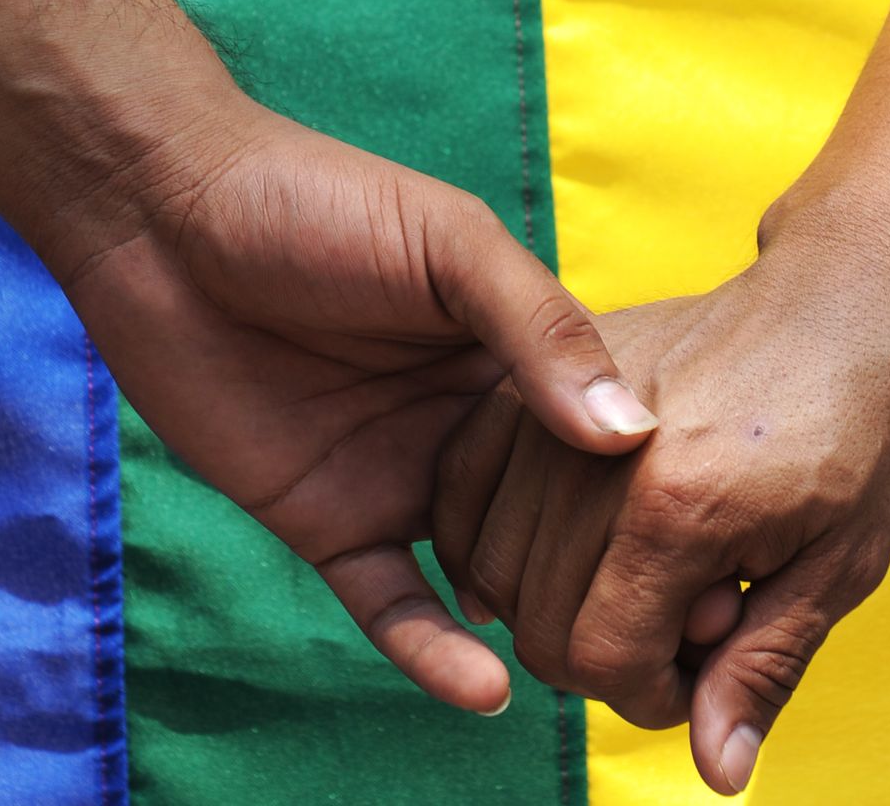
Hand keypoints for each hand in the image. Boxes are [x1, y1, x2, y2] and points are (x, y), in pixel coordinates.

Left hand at [44, 86, 659, 715]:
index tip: (725, 548)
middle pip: (552, 522)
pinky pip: (388, 601)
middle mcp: (465, 428)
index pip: (600, 437)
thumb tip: (631, 436)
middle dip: (610, 580)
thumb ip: (540, 330)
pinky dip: (432, 652)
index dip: (655, 491)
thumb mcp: (450, 245)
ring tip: (601, 682)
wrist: (165, 216)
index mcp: (509, 354)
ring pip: (482, 574)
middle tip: (685, 644)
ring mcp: (398, 479)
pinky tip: (488, 689)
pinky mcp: (326, 520)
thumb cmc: (315, 200)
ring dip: (533, 626)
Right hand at [432, 192, 889, 790]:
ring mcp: (560, 405)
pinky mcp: (545, 376)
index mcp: (679, 506)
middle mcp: (598, 457)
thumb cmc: (867, 422)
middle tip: (679, 630)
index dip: (647, 696)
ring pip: (491, 561)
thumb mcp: (845, 560)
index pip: (598, 658)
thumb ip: (764, 665)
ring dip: (548, 602)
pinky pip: (464, 481)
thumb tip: (716, 772)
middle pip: (537, 621)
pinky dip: (486, 533)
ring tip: (636, 578)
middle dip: (601, 659)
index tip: (702, 671)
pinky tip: (550, 546)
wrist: (846, 290)